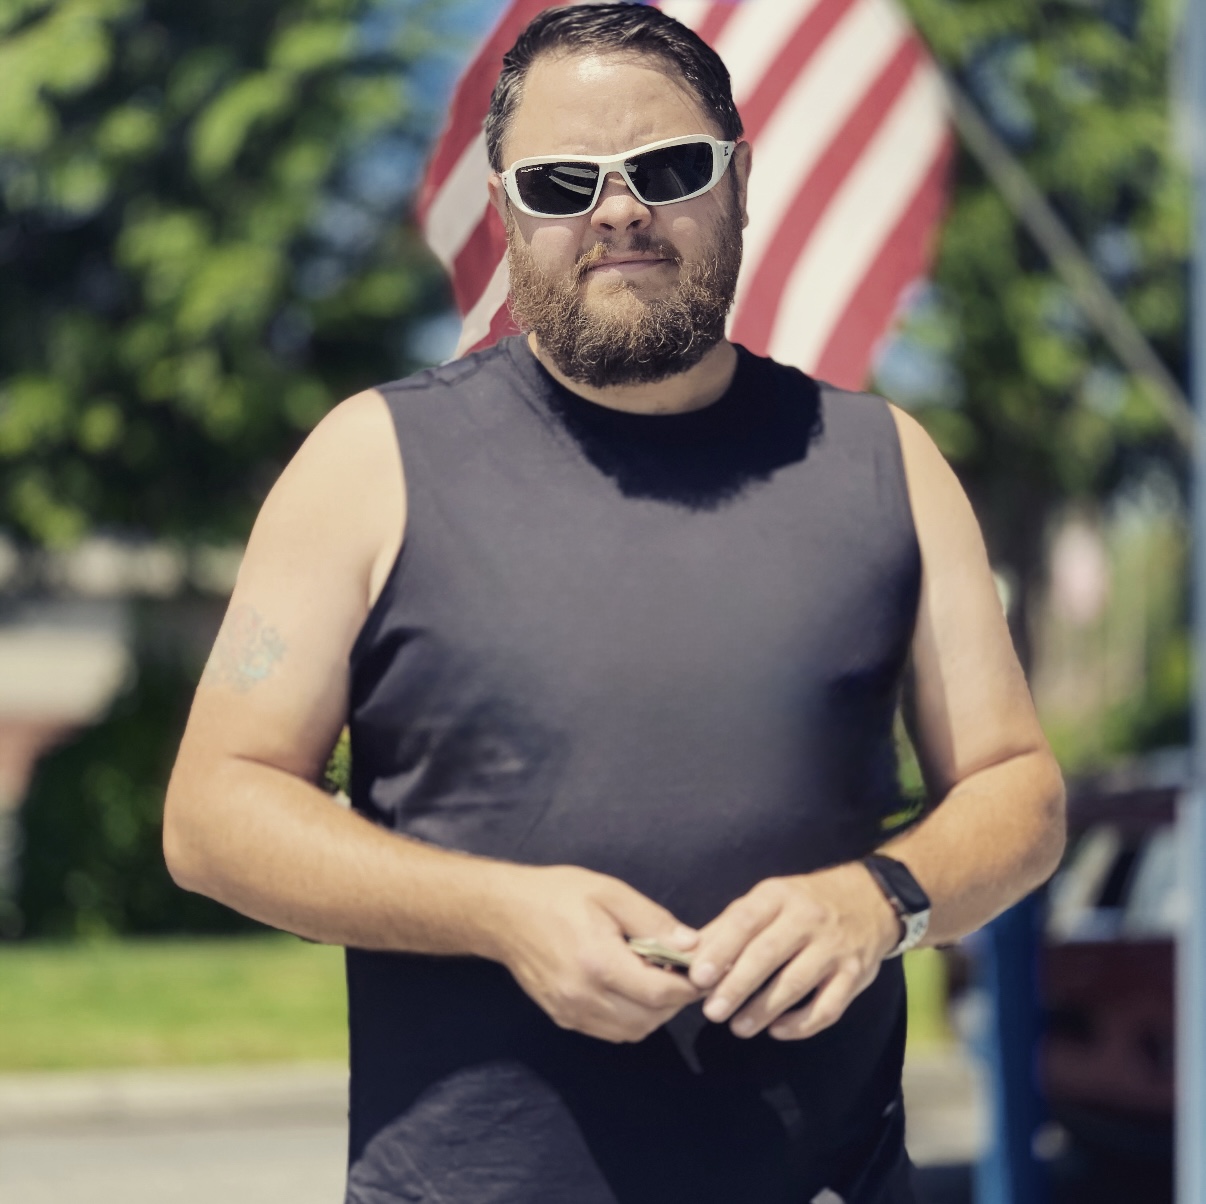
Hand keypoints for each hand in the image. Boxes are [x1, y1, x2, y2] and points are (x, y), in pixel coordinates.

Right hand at [491, 864, 702, 1042]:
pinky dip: (630, 1018)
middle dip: (674, 1000)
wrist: (503, 913)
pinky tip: (630, 989)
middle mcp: (585, 996)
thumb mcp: (609, 893)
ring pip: (632, 1031)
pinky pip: (609, 1031)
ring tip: (657, 979)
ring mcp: (571, 1012)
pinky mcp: (563, 1018)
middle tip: (682, 973)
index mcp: (599, 963)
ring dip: (653, 1012)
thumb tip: (692, 945)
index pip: (660, 993)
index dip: (689, 986)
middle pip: (650, 1018)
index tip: (703, 970)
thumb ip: (652, 921)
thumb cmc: (557, 895)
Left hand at [688, 863, 900, 1040]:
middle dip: (737, 986)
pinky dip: (801, 1024)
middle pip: (768, 954)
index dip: (721, 949)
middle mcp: (808, 919)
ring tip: (738, 1027)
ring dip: (764, 1009)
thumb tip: (689, 952)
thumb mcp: (769, 899)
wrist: (871, 899)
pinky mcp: (855, 975)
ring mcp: (834, 948)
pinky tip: (777, 1031)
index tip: (698, 976)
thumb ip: (730, 925)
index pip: (745, 921)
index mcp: (779, 896)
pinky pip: (828, 1007)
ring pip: (795, 984)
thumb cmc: (805, 902)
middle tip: (712, 1011)